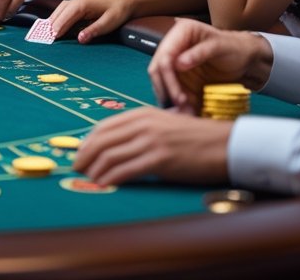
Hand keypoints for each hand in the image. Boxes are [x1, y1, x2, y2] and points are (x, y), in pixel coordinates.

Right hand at [46, 0, 132, 42]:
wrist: (125, 3)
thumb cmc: (117, 13)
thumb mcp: (108, 23)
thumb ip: (94, 30)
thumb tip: (80, 39)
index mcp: (83, 4)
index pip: (66, 16)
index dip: (58, 27)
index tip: (51, 37)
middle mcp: (77, 1)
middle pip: (59, 13)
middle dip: (51, 25)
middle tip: (43, 38)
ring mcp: (76, 2)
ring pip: (58, 11)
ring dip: (51, 22)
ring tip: (44, 34)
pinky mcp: (77, 5)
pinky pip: (62, 11)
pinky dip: (55, 19)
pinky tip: (52, 26)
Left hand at [74, 107, 231, 185]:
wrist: (224, 145)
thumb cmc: (196, 138)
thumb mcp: (165, 125)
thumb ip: (142, 130)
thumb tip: (118, 146)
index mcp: (142, 114)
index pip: (104, 126)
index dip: (87, 141)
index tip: (79, 153)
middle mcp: (143, 124)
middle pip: (101, 140)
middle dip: (84, 156)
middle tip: (76, 168)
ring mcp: (150, 141)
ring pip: (110, 155)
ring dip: (94, 170)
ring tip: (87, 179)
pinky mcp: (159, 159)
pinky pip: (125, 170)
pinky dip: (110, 179)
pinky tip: (104, 185)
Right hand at [146, 19, 272, 112]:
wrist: (244, 58)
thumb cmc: (234, 47)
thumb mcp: (220, 46)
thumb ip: (199, 53)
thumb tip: (178, 63)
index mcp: (180, 32)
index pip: (164, 56)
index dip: (168, 77)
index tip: (179, 96)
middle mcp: (173, 45)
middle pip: (157, 70)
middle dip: (168, 90)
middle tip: (181, 107)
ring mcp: (174, 61)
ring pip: (162, 82)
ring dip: (171, 98)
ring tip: (187, 111)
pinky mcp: (179, 74)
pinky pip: (171, 89)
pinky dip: (177, 101)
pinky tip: (188, 109)